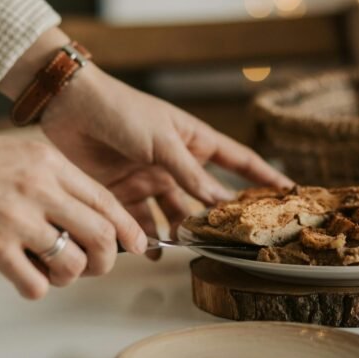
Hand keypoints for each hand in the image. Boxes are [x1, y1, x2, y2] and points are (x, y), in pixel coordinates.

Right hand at [0, 94, 146, 298]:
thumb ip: (55, 180)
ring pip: (74, 263)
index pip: (107, 201)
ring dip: (71, 276)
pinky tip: (25, 279)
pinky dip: (38, 288)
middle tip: (96, 266)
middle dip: (107, 259)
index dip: (127, 229)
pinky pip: (36, 283)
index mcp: (51, 164)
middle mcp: (41, 189)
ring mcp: (17, 219)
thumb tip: (88, 215)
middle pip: (101, 234)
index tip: (136, 245)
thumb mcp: (22, 154)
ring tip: (54, 271)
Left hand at [39, 64, 293, 234]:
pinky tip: (150, 250)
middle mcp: (175, 163)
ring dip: (180, 231)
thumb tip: (219, 201)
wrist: (70, 107)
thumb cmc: (122, 110)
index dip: (263, 176)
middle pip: (206, 196)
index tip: (289, 191)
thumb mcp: (162, 140)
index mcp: (193, 141)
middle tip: (231, 240)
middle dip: (218, 217)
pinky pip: (139, 221)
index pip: (237, 161)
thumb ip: (189, 173)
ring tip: (186, 247)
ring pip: (174, 214)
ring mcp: (149, 179)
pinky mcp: (121, 192)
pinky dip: (144, 237)